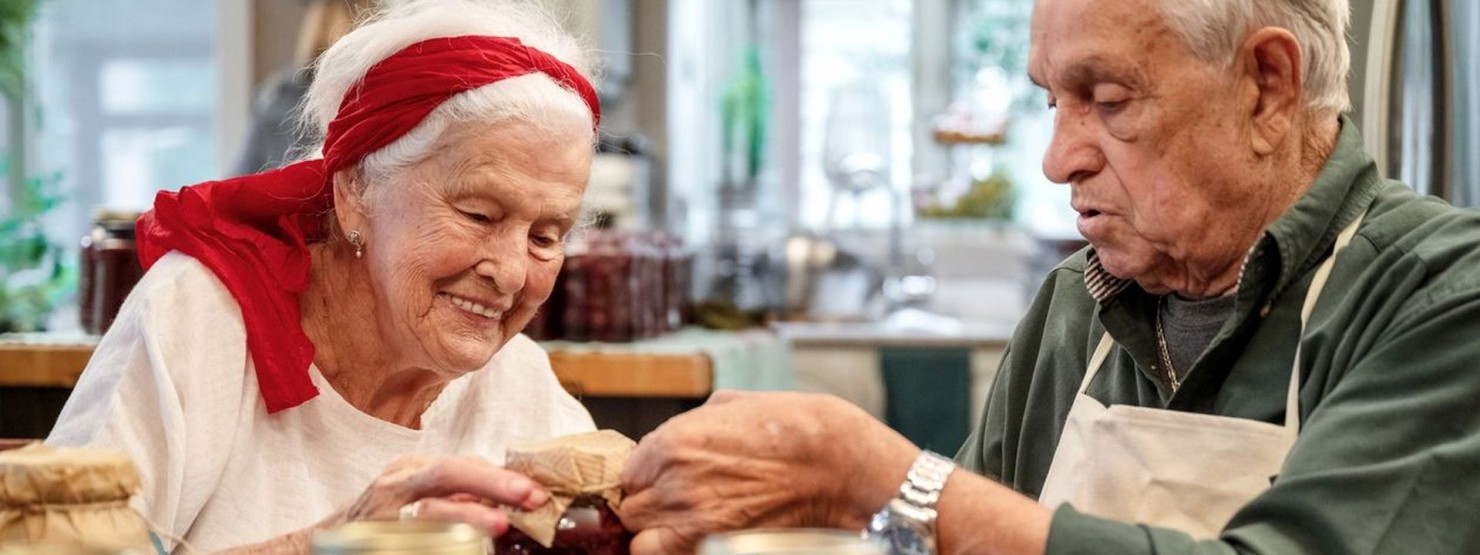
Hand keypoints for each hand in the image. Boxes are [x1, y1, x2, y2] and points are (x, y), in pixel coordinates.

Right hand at [322, 455, 550, 536]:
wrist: (318, 546)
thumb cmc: (381, 521)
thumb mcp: (417, 497)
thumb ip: (457, 495)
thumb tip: (514, 496)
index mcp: (412, 469)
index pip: (462, 464)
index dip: (501, 476)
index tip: (536, 490)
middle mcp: (396, 484)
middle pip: (447, 474)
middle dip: (492, 483)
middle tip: (529, 497)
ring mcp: (381, 512)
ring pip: (428, 509)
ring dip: (467, 517)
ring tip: (498, 526)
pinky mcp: (372, 539)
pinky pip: (410, 542)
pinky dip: (438, 545)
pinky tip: (464, 549)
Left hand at [618, 390, 918, 554]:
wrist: (839, 466)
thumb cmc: (795, 428)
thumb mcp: (734, 403)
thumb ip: (693, 422)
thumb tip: (677, 436)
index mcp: (672, 443)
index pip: (627, 472)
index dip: (645, 476)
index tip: (661, 478)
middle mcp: (674, 484)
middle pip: (632, 509)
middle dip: (650, 504)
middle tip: (678, 501)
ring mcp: (692, 523)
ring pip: (642, 541)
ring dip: (657, 533)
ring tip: (685, 523)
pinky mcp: (713, 548)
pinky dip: (677, 549)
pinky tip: (701, 535)